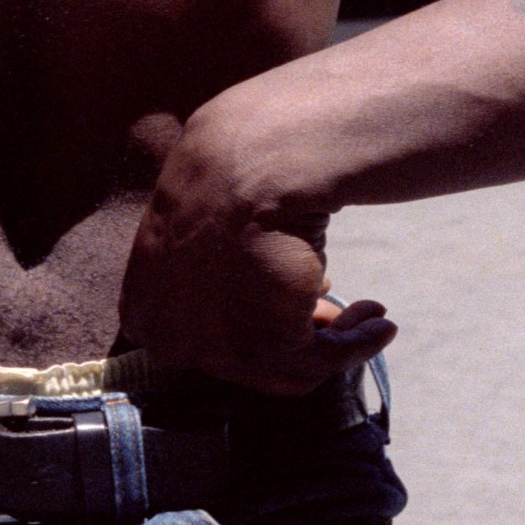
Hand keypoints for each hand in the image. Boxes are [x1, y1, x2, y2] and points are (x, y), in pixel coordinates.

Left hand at [118, 97, 394, 394]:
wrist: (252, 160)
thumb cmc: (225, 168)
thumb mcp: (200, 214)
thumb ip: (212, 261)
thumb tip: (256, 285)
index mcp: (144, 302)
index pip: (199, 334)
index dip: (248, 314)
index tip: (283, 296)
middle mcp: (172, 339)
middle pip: (246, 355)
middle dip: (292, 332)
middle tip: (330, 310)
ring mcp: (215, 349)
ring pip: (287, 364)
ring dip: (333, 342)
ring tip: (367, 315)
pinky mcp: (268, 348)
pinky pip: (323, 360)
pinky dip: (356, 346)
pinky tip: (380, 323)